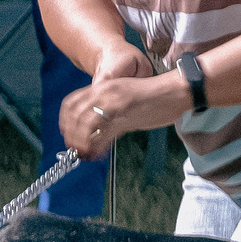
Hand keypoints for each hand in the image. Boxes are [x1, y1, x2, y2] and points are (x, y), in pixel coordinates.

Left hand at [58, 59, 187, 160]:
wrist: (175, 91)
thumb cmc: (154, 97)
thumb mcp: (125, 102)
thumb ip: (110, 115)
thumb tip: (99, 135)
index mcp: (103, 86)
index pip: (72, 102)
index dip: (65, 120)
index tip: (67, 134)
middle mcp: (104, 92)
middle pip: (75, 114)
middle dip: (71, 135)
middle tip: (74, 149)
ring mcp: (114, 102)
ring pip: (85, 124)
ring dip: (80, 142)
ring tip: (84, 154)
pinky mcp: (124, 113)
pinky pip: (103, 133)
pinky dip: (96, 146)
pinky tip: (98, 154)